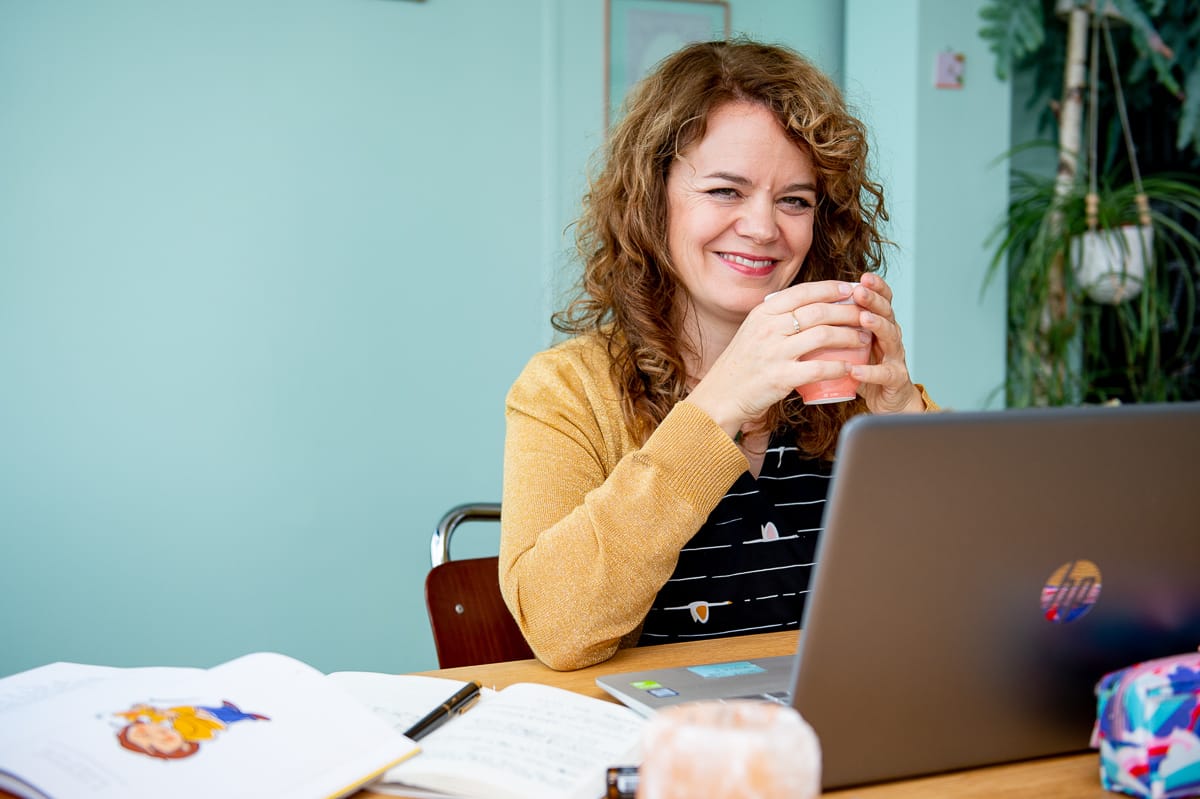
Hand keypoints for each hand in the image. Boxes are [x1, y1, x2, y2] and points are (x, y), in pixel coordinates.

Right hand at [685, 280, 873, 435]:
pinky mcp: (781, 377)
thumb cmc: (741, 364)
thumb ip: (777, 316)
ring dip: (849, 336)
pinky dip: (839, 367)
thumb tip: (811, 303)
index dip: (831, 288)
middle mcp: (768, 328)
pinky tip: (849, 367)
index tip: (850, 289)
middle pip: (819, 311)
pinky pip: (819, 368)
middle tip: (866, 315)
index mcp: (763, 312)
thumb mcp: (754, 330)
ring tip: (862, 339)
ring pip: (823, 336)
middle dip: (848, 311)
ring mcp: (774, 352)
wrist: (720, 395)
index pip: (803, 292)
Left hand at [844, 273, 924, 413]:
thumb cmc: (863, 368)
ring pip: (891, 338)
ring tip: (864, 319)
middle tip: (860, 291)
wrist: (886, 400)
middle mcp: (890, 337)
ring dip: (877, 326)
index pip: (881, 300)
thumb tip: (804, 308)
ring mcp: (895, 358)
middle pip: (886, 313)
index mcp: (880, 325)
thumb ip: (836, 328)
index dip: (876, 288)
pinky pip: (884, 375)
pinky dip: (870, 373)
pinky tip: (856, 370)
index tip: (863, 276)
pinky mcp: (895, 380)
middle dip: (874, 301)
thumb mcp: (850, 345)